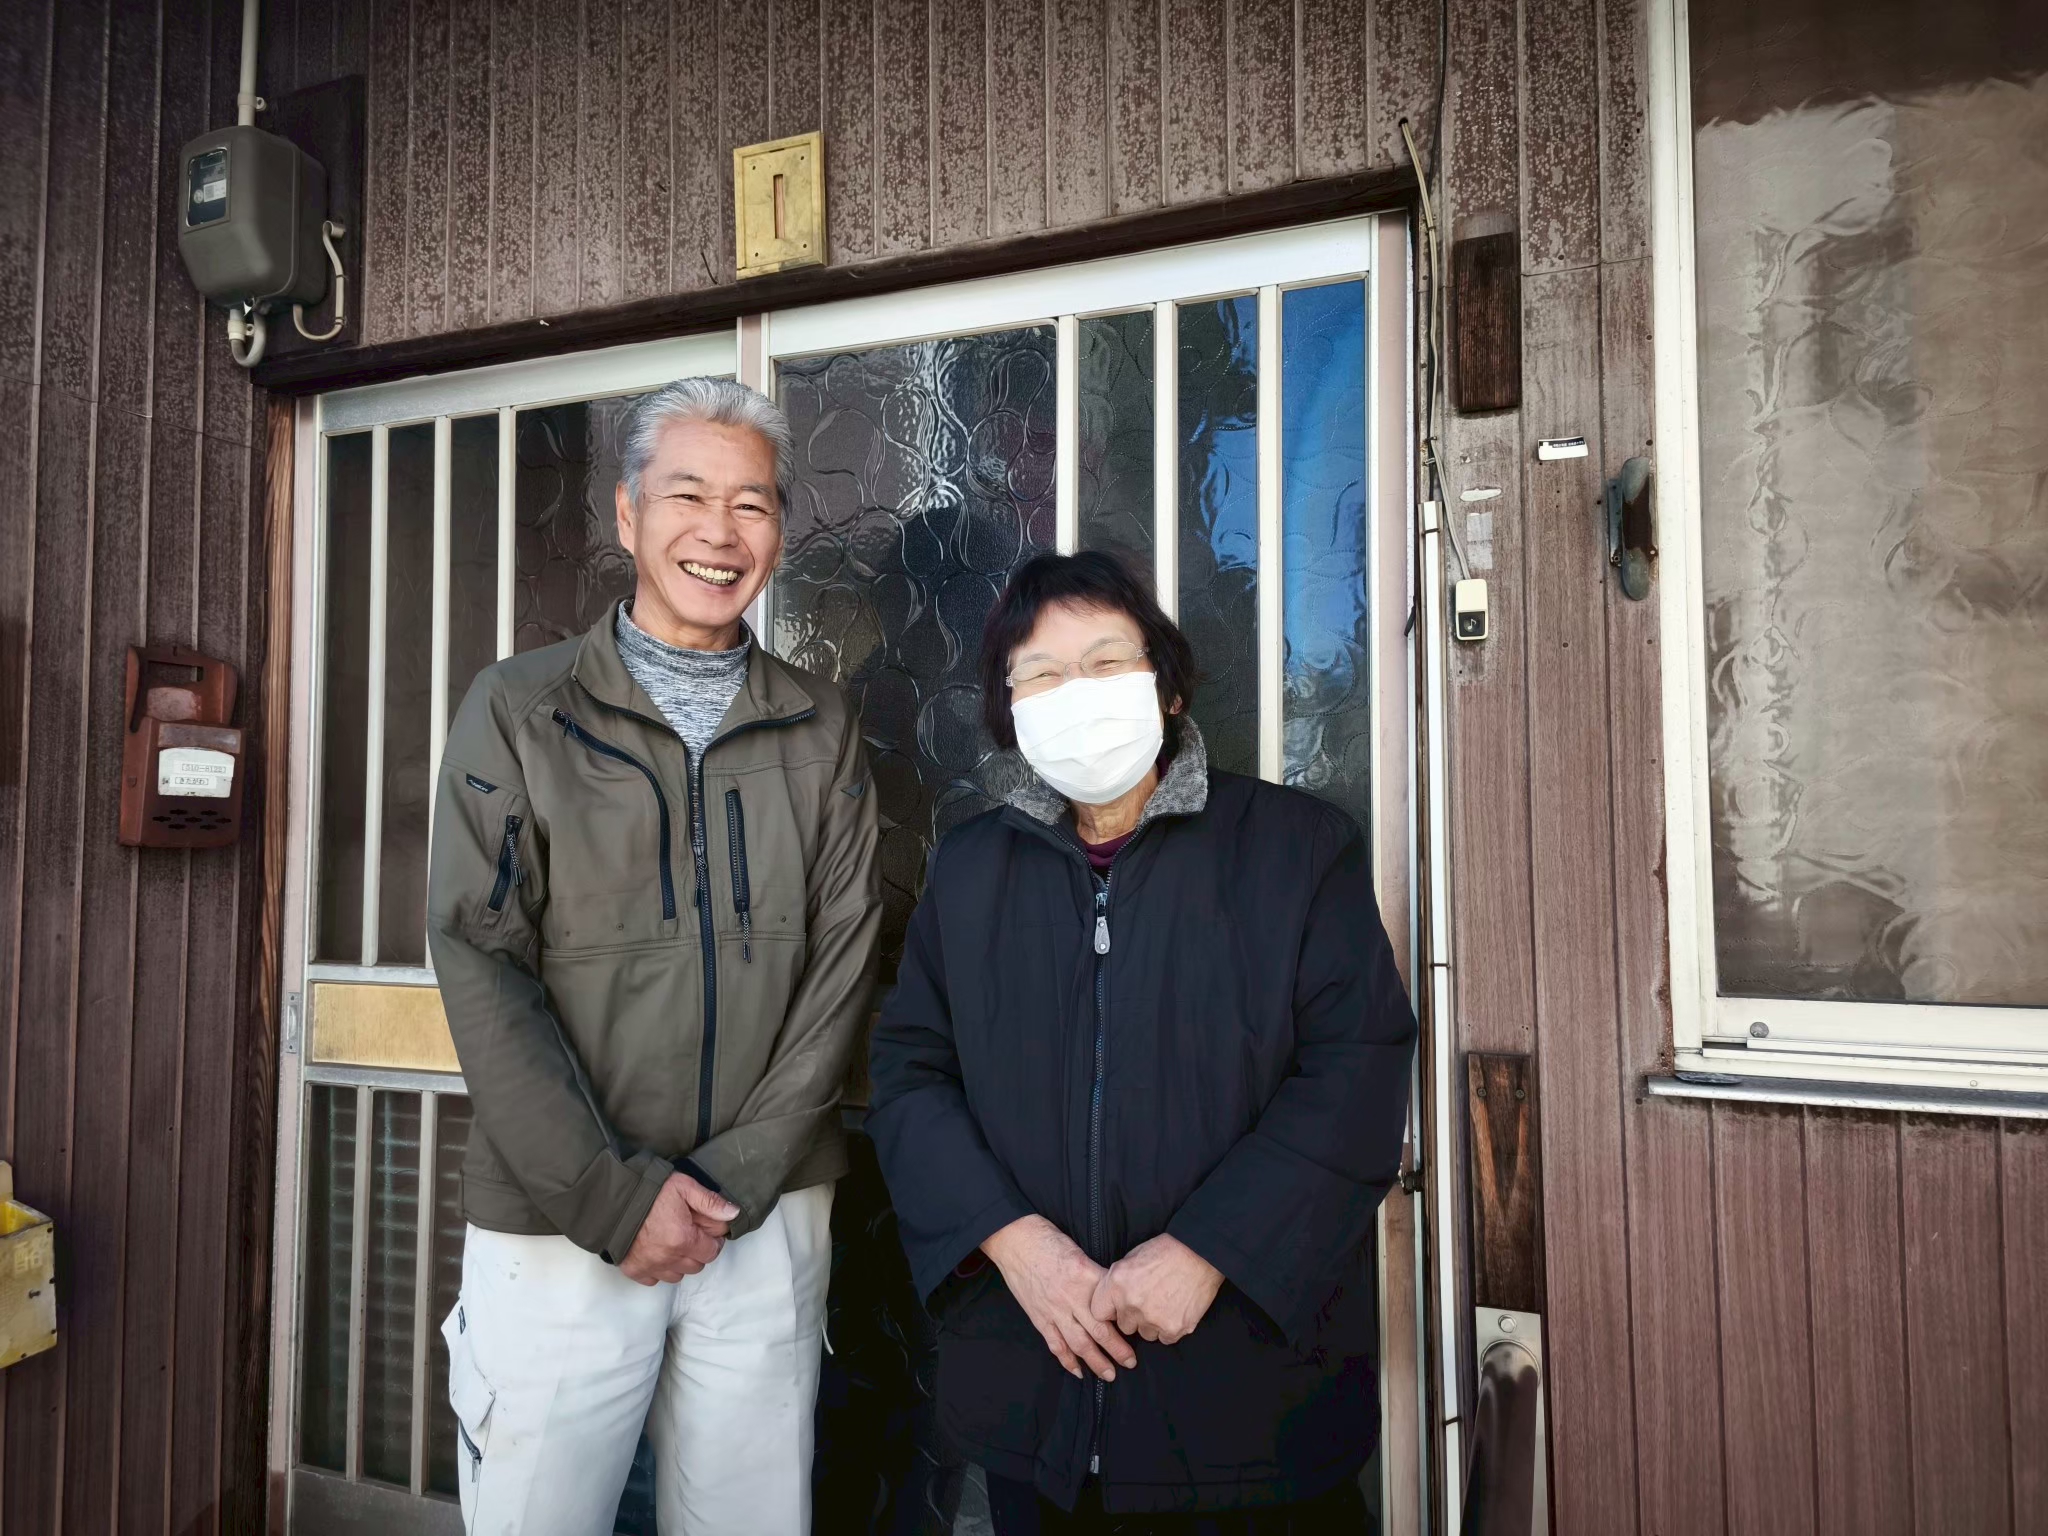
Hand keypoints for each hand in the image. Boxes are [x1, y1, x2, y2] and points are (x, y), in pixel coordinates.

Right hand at [619, 1171, 740, 1284]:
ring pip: (676, 1275)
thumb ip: (710, 1202)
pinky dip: (658, 1269)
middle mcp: (667, 1258)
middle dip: (697, 1251)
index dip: (713, 1241)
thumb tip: (733, 1214)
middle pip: (696, 1266)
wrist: (612, 1196)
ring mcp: (649, 1266)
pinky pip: (654, 1280)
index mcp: (683, 1238)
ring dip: (679, 1262)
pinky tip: (655, 1251)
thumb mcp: (684, 1187)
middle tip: (689, 1233)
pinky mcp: (632, 1270)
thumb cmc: (650, 1190)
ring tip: (672, 1242)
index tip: (706, 1231)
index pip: (711, 1252)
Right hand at [981, 1216, 1138, 1383]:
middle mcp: (1073, 1297)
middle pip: (1100, 1331)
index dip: (1127, 1321)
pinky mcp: (1040, 1318)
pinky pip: (1056, 1344)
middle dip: (1118, 1350)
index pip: (1113, 1306)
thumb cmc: (1049, 1240)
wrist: (1015, 1240)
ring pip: (1080, 1343)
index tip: (1138, 1330)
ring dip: (1096, 1362)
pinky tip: (1078, 1372)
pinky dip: (1067, 1361)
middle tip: (1131, 1363)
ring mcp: (1055, 1310)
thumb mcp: (1081, 1252)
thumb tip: (1114, 1293)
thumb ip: (1096, 1275)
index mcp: (1087, 1277)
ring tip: (1110, 1374)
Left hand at [1091, 1234, 1223, 1344]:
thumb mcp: (1130, 1258)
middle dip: (1133, 1317)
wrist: (1199, 1254)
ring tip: (1164, 1304)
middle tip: (1147, 1301)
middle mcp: (1131, 1305)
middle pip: (1124, 1326)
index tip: (1117, 1308)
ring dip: (1151, 1324)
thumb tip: (1111, 1300)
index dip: (1109, 1310)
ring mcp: (1153, 1320)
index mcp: (1117, 1285)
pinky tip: (1175, 1310)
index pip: (1098, 1313)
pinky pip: (1164, 1338)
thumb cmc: (1165, 1251)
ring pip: (1145, 1334)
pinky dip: (1169, 1328)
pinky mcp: (1173, 1329)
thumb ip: (1117, 1282)